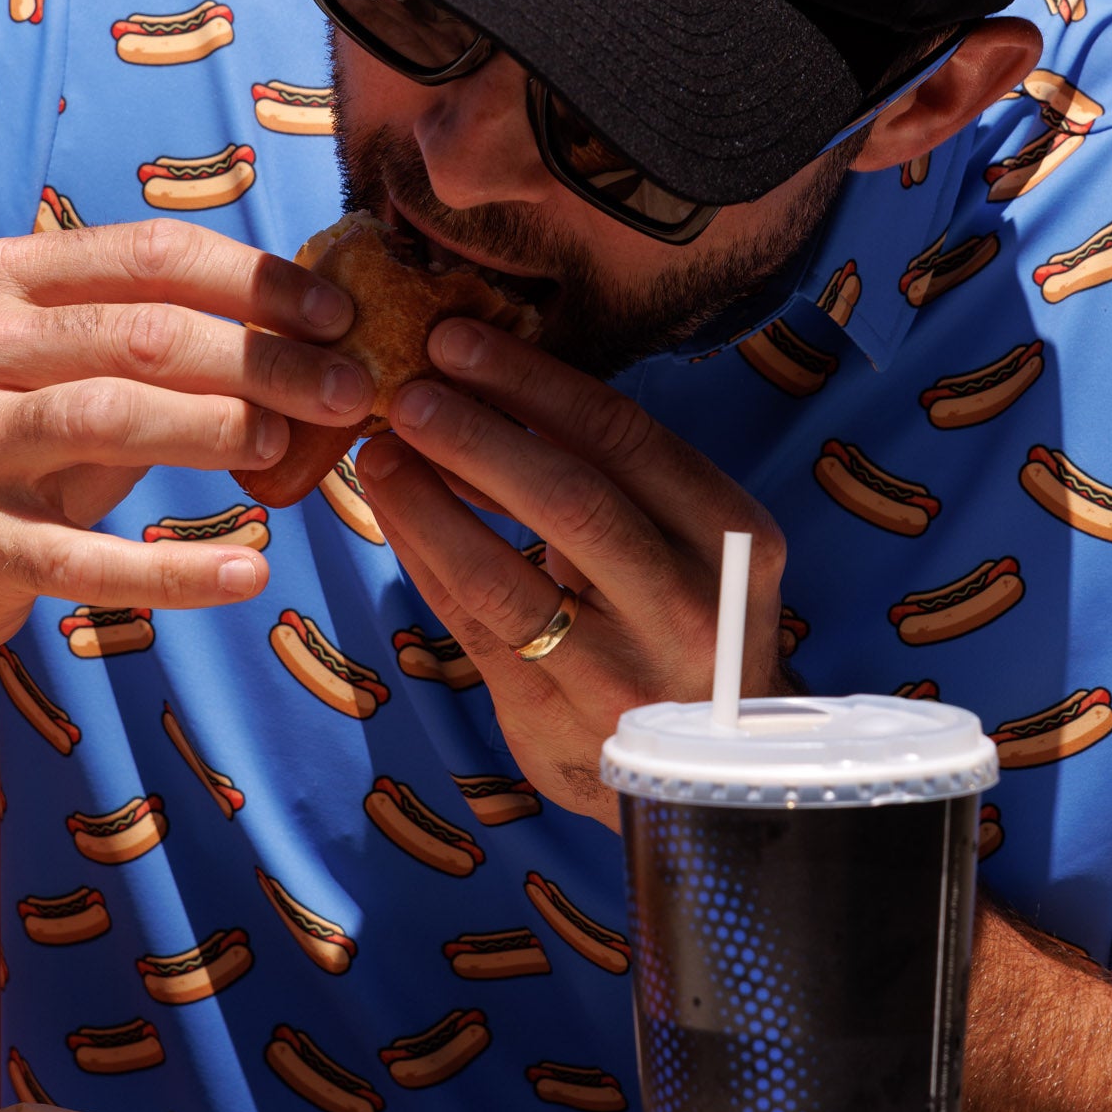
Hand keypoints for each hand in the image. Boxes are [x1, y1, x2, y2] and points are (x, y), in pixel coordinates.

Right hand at [0, 220, 370, 669]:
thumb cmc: (10, 445)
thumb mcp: (70, 371)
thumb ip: (162, 345)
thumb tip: (311, 335)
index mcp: (9, 281)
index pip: (151, 255)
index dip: (255, 282)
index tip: (337, 317)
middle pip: (141, 333)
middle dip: (262, 359)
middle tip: (348, 391)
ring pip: (106, 416)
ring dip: (217, 429)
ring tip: (291, 448)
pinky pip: (81, 557)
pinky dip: (173, 570)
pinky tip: (246, 575)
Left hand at [355, 317, 786, 824]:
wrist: (701, 770)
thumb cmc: (677, 619)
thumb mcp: (682, 542)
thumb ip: (609, 474)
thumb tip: (487, 383)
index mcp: (733, 537)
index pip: (627, 437)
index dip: (533, 382)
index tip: (460, 341)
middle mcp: (689, 604)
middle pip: (570, 499)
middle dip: (475, 433)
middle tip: (406, 389)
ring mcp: (622, 670)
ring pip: (506, 575)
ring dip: (429, 504)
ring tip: (378, 452)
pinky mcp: (555, 716)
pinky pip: (472, 626)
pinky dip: (425, 562)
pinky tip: (392, 516)